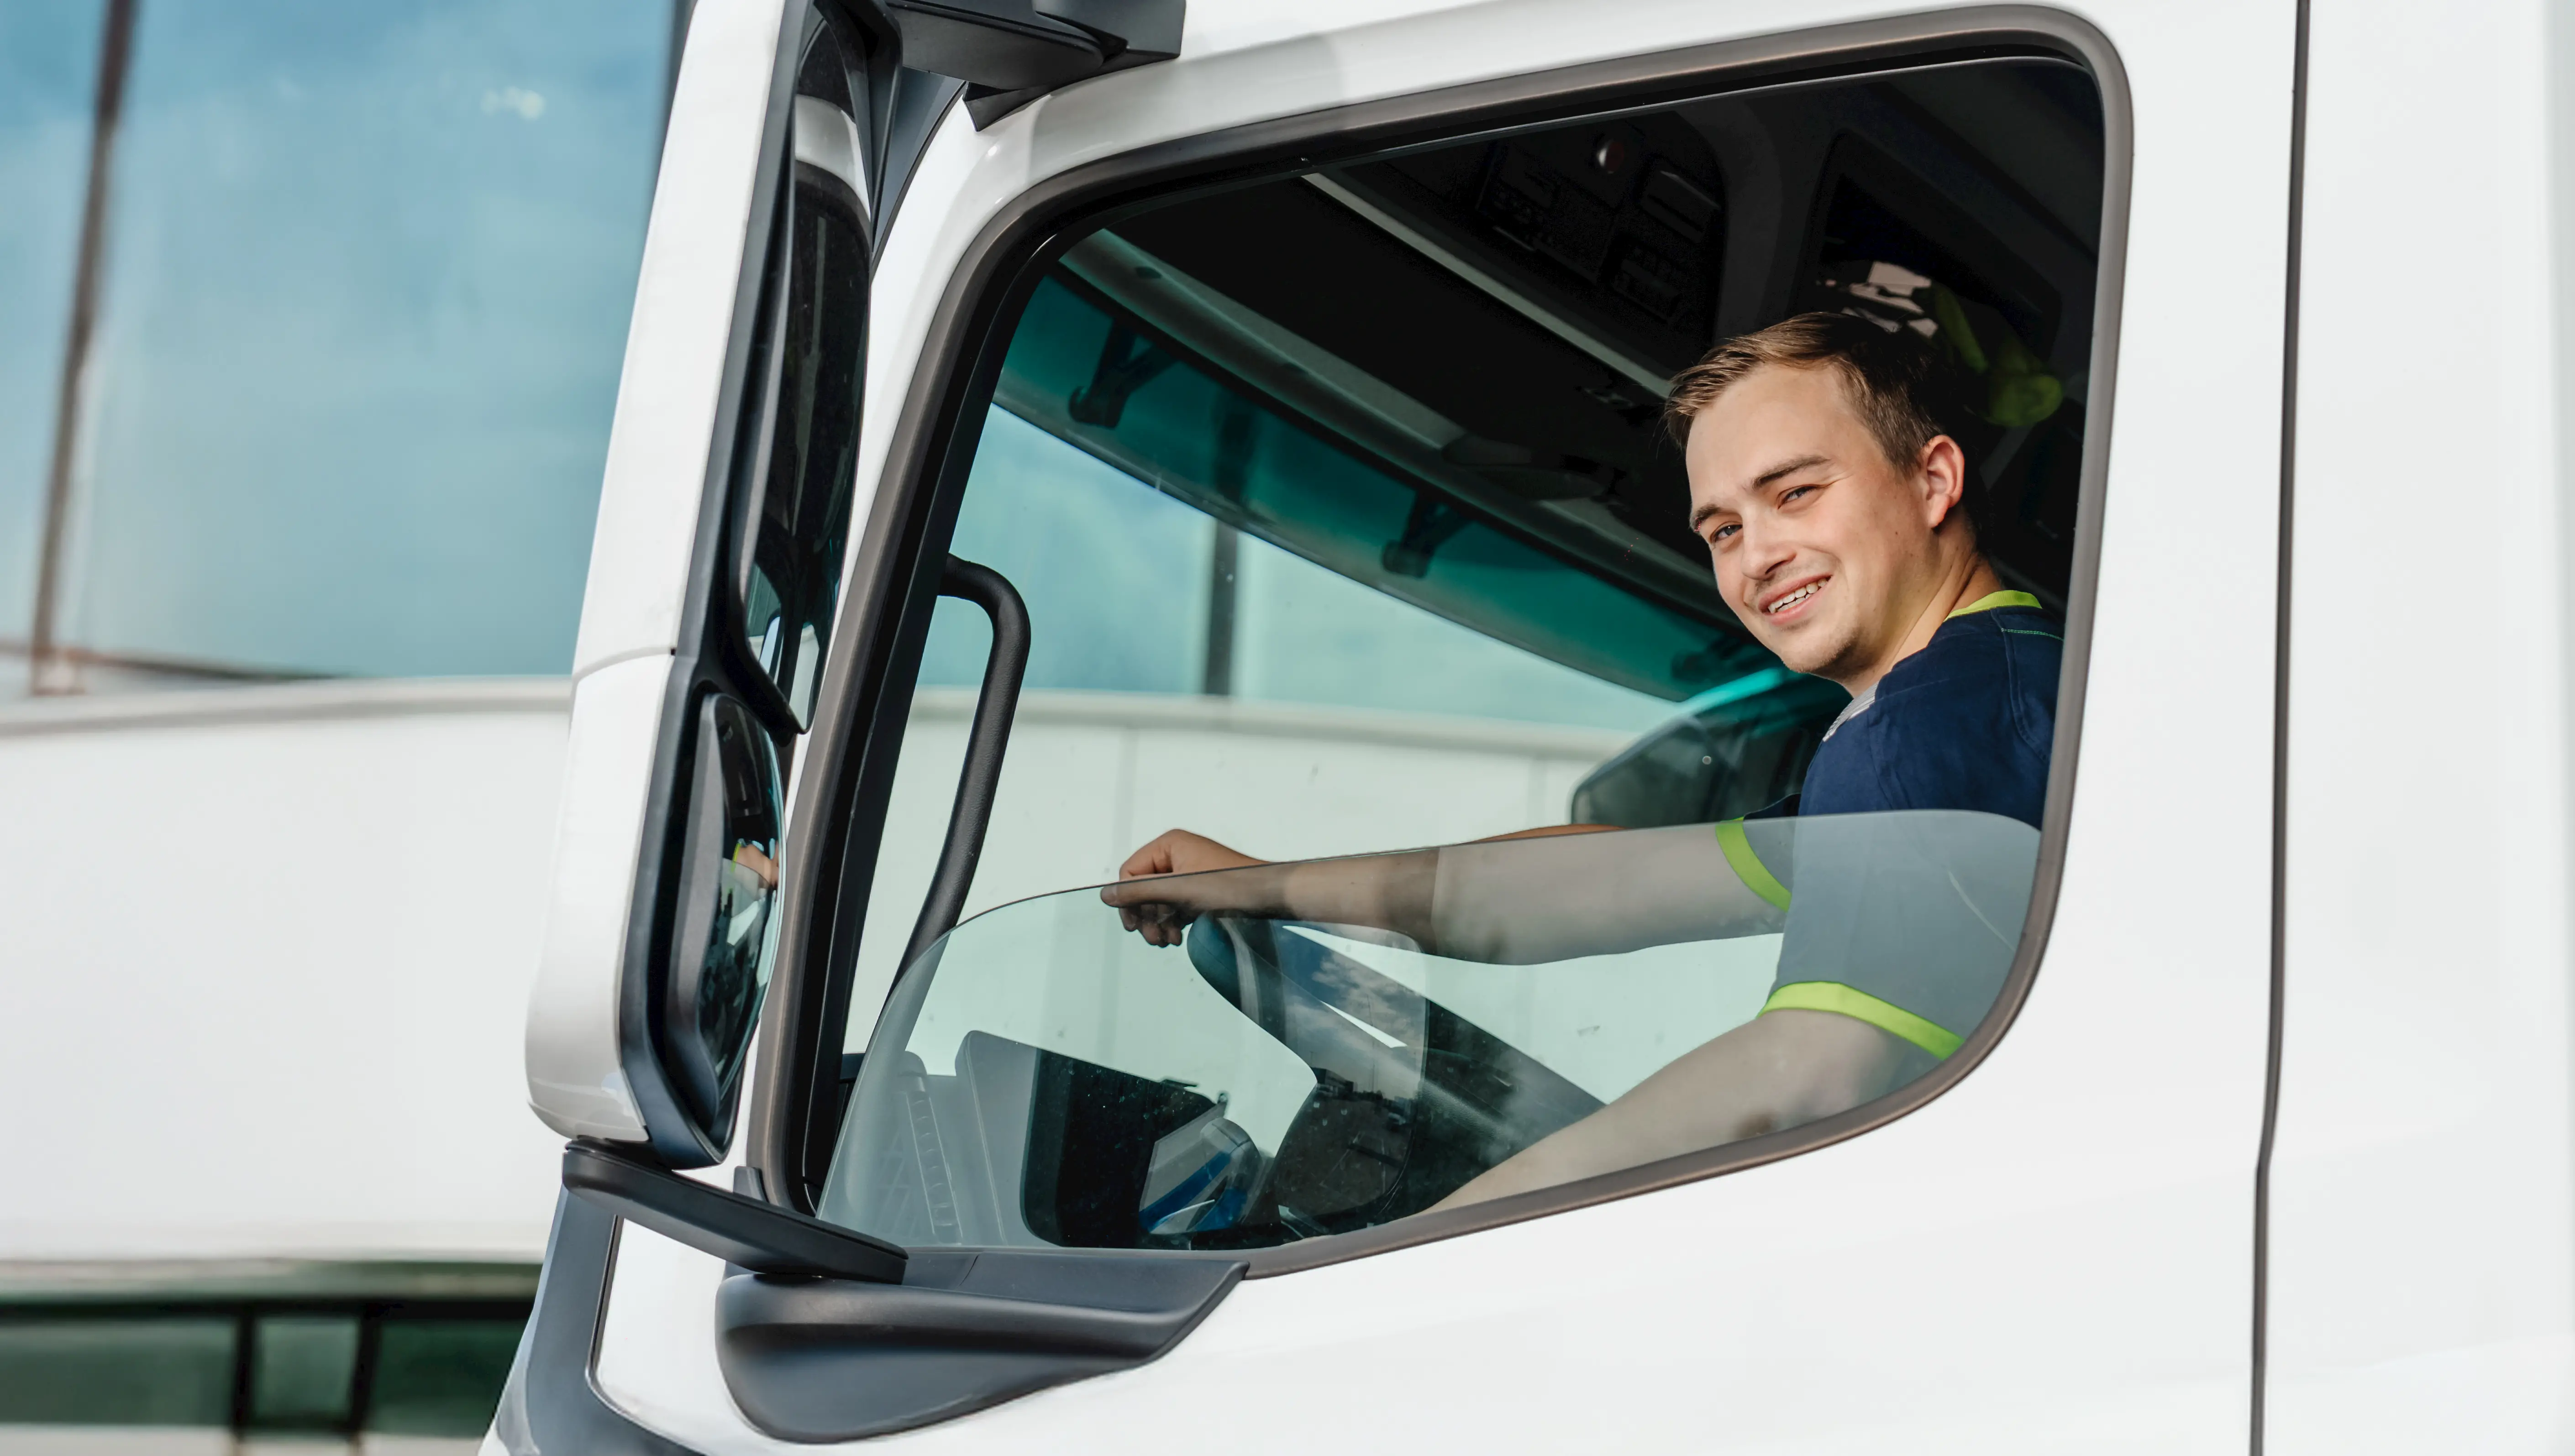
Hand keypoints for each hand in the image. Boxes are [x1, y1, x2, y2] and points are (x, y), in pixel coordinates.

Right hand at [1099, 829, 1269, 946]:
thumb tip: (1105, 895)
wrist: (1270, 896)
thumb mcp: (1179, 890)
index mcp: (1169, 845)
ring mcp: (1188, 872)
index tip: (1134, 927)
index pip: (1130, 873)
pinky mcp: (1199, 888)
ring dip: (1158, 922)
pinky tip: (1177, 937)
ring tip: (1167, 940)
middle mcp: (1177, 855)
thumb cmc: (1230, 887)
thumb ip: (1140, 892)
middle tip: (1153, 939)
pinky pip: (1174, 904)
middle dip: (1145, 915)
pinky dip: (1172, 921)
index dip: (1130, 901)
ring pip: (1158, 899)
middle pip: (1143, 888)